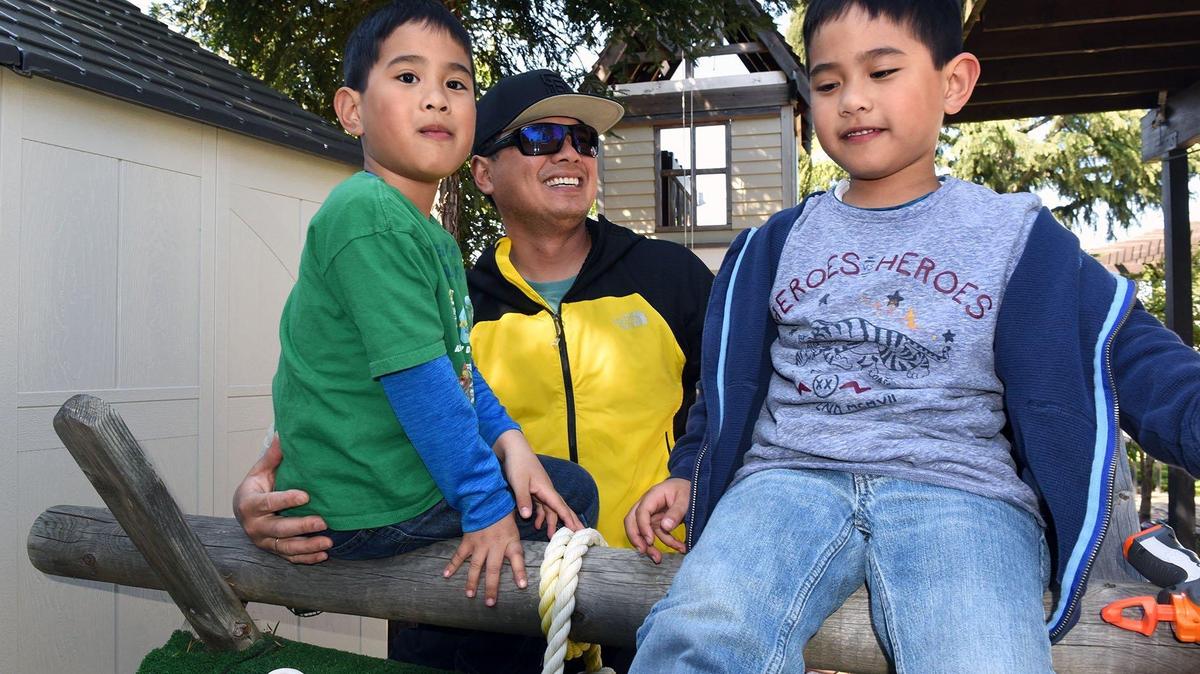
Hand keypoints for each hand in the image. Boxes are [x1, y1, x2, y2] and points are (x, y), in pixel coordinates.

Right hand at [233, 433, 330, 563]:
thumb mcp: (260, 471)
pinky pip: (289, 558)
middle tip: (323, 522)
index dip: (286, 499)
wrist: (243, 511)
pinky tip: (322, 555)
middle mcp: (255, 526)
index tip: (306, 496)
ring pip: (285, 548)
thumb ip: (273, 456)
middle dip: (301, 526)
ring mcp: (264, 541)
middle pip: (279, 529)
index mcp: (249, 504)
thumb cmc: (256, 488)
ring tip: (328, 542)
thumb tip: (282, 432)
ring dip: (307, 546)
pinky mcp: (273, 551)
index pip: (268, 502)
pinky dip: (306, 558)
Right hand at [443, 512, 524, 605]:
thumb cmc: (503, 514)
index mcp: (510, 541)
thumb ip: (515, 543)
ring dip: (472, 581)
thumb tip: (520, 556)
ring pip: (475, 566)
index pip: (518, 558)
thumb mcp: (515, 527)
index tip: (522, 585)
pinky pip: (459, 554)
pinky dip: (452, 564)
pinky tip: (446, 574)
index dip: (520, 572)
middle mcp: (495, 545)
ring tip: (469, 595)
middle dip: (491, 587)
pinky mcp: (468, 540)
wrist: (487, 499)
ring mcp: (480, 544)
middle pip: (494, 569)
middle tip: (489, 603)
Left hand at [494, 430, 582, 536]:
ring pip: (551, 509)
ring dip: (552, 522)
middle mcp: (547, 491)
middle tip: (578, 535)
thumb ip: (523, 499)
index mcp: (546, 489)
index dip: (569, 519)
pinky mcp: (534, 490)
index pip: (560, 507)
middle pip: (561, 509)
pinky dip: (541, 516)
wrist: (514, 448)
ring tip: (551, 536)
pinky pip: (542, 506)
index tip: (578, 530)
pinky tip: (537, 524)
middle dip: (569, 521)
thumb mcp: (518, 482)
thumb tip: (528, 517)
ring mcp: (541, 491)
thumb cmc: (518, 463)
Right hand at [625, 477, 690, 562]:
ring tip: (658, 559)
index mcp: (652, 496)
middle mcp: (647, 505)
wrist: (690, 486)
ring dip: (649, 546)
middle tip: (643, 551)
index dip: (643, 527)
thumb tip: (665, 527)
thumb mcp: (685, 499)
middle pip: (631, 521)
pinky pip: (657, 534)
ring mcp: (651, 514)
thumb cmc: (686, 489)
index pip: (641, 512)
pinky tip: (679, 547)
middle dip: (635, 538)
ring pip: (642, 531)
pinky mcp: (657, 522)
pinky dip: (667, 542)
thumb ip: (676, 512)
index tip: (651, 541)